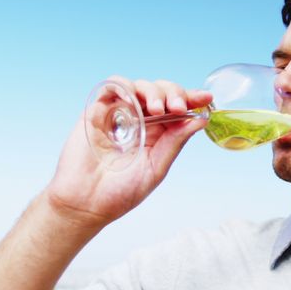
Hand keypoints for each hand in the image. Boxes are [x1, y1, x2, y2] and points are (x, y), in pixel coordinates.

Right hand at [44, 77, 211, 231]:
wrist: (84, 204)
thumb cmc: (119, 193)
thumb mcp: (156, 168)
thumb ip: (175, 142)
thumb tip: (200, 120)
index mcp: (158, 133)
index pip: (178, 108)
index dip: (192, 98)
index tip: (205, 98)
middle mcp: (141, 120)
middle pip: (162, 91)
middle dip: (174, 94)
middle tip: (178, 107)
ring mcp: (119, 113)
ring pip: (140, 86)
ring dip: (153, 91)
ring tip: (158, 109)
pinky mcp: (97, 110)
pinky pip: (112, 86)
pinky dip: (125, 86)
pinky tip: (133, 99)